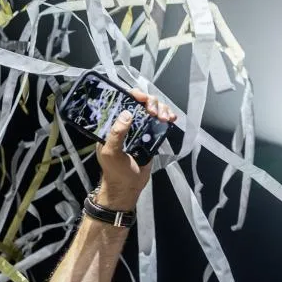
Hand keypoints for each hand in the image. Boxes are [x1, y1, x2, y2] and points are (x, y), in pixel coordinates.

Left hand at [93, 89, 176, 211]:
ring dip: (161, 109)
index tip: (141, 97)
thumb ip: (116, 134)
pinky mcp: (151, 136)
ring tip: (165, 118)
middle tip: (154, 112)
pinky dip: (167, 116)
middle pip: (140, 102)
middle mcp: (126, 123)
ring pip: (152, 109)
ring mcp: (140, 128)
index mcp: (112, 124)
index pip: (122, 101)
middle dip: (150, 102)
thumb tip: (127, 114)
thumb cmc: (114, 171)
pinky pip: (160, 121)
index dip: (133, 95)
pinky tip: (171, 119)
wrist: (128, 187)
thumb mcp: (110, 152)